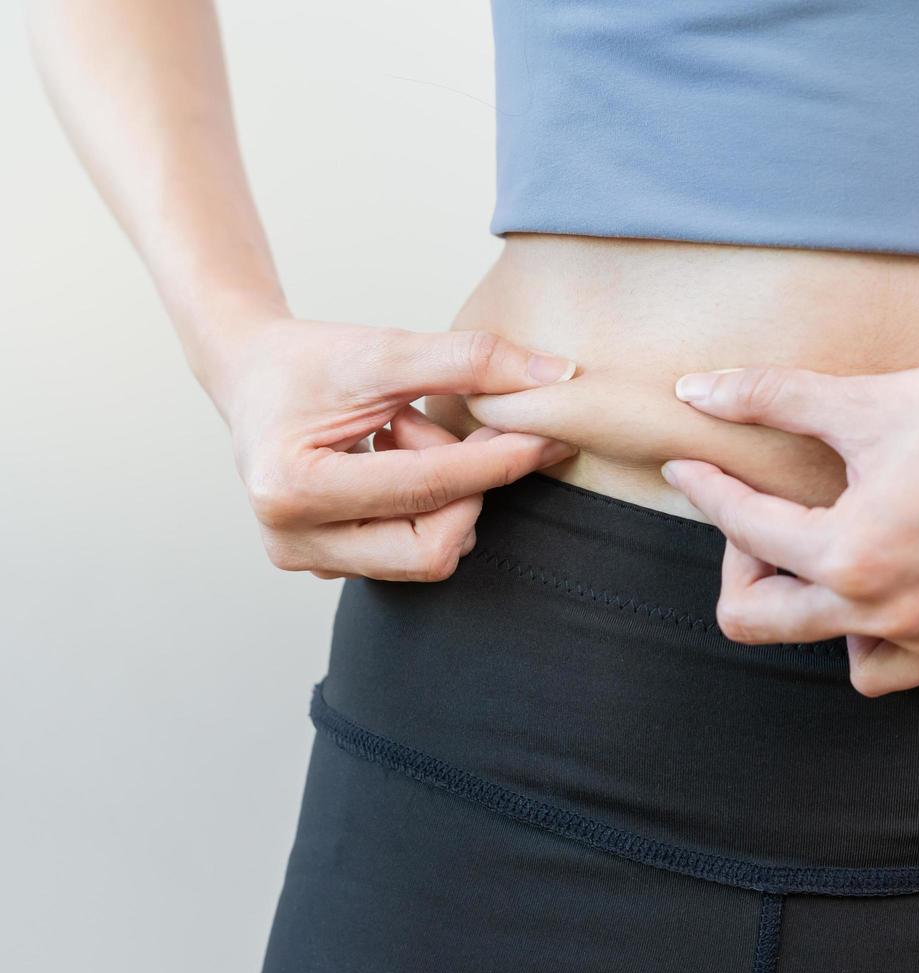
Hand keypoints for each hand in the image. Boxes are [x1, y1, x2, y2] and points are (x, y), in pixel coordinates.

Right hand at [215, 316, 577, 580]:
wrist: (250, 377)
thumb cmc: (308, 361)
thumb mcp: (384, 349)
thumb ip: (470, 360)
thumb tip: (556, 377)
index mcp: (293, 487)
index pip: (428, 490)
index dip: (498, 464)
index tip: (547, 438)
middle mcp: (293, 540)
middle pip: (433, 548)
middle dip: (466, 488)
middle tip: (451, 426)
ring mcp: (308, 561)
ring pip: (428, 554)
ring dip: (444, 493)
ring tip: (402, 432)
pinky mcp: (328, 566)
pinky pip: (411, 553)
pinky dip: (427, 507)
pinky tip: (397, 459)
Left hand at [660, 333, 918, 695]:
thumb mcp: (867, 401)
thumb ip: (770, 399)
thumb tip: (694, 389)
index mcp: (852, 555)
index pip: (743, 532)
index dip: (707, 490)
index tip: (689, 465)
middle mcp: (887, 613)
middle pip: (757, 621)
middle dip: (740, 561)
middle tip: (757, 512)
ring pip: (824, 650)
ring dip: (803, 605)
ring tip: (816, 545)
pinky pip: (890, 667)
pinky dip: (865, 634)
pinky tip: (872, 579)